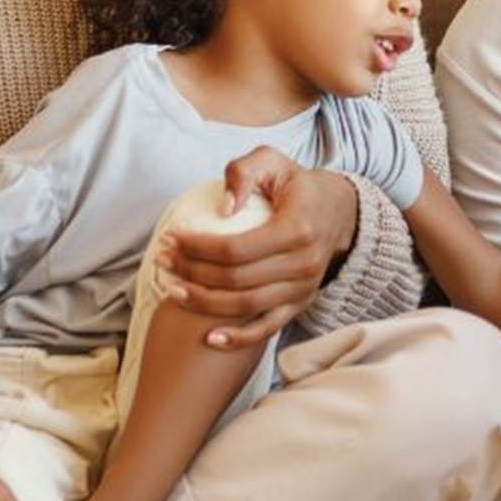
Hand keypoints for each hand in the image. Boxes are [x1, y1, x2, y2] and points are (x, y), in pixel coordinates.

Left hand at [157, 148, 359, 347]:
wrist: (338, 211)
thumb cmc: (296, 185)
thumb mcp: (271, 161)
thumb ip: (243, 172)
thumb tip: (223, 208)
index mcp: (297, 229)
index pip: (235, 249)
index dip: (197, 248)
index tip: (171, 238)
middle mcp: (304, 264)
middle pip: (235, 279)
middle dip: (191, 271)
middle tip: (162, 260)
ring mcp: (303, 288)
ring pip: (245, 306)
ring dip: (203, 302)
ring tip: (172, 289)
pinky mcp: (300, 304)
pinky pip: (267, 328)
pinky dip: (238, 338)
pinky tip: (209, 339)